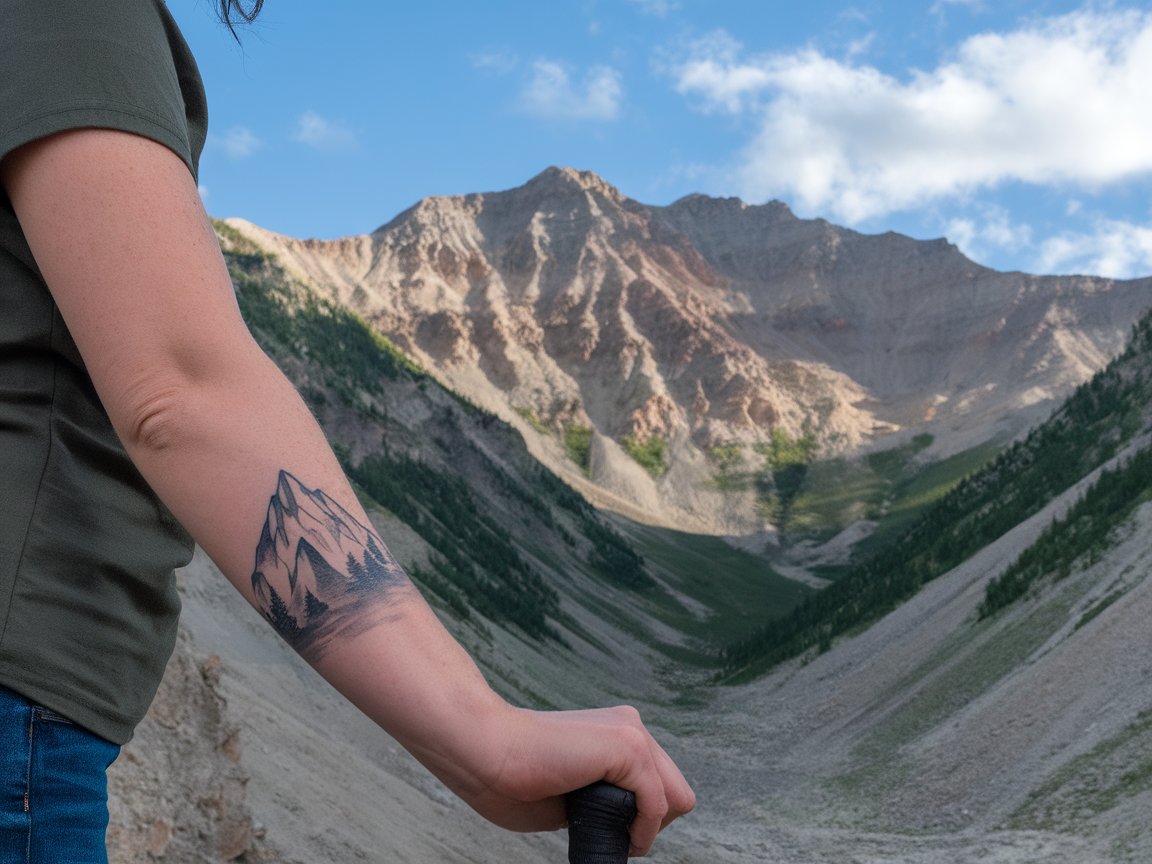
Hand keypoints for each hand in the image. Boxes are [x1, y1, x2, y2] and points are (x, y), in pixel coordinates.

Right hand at [457, 704, 694, 856]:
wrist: (484, 753)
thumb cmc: (514, 779)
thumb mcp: (574, 793)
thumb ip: (605, 800)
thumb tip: (630, 829)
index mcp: (616, 733)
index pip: (660, 785)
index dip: (642, 818)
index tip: (612, 832)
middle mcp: (630, 726)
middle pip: (677, 792)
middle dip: (652, 824)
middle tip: (615, 837)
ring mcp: (631, 733)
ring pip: (677, 798)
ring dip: (649, 828)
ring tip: (614, 836)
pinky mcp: (628, 746)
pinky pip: (658, 802)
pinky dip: (644, 830)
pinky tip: (620, 836)